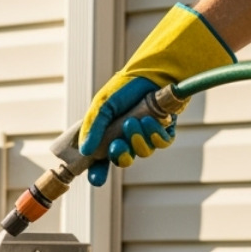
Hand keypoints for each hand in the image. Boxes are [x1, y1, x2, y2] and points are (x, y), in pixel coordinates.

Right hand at [80, 3, 233, 185]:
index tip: (95, 179)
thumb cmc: (125, 86)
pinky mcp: (165, 130)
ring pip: (143, 152)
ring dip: (138, 140)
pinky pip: (161, 144)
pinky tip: (150, 120)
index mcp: (109, 134)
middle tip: (117, 145)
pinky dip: (155, 135)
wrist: (154, 72)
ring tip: (135, 121)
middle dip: (120, 155)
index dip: (98, 172)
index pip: (101, 160)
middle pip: (123, 160)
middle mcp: (128, 137)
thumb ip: (93, 128)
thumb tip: (85, 151)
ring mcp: (147, 135)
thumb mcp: (102, 105)